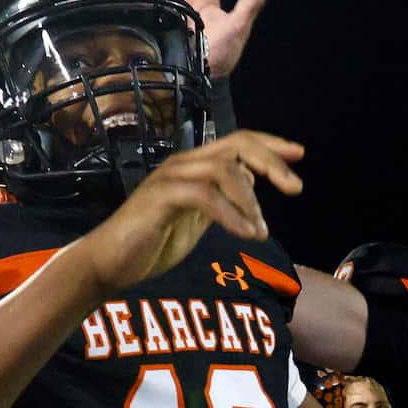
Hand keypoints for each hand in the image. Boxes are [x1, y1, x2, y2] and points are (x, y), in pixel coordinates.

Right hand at [76, 132, 303, 291]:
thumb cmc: (150, 243)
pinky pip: (205, 197)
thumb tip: (248, 183)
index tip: (299, 154)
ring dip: (250, 200)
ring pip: (223, 170)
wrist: (108, 264)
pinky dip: (231, 215)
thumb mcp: (195, 219)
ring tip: (261, 230)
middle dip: (271, 162)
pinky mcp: (160, 198)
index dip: (270, 145)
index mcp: (193, 167)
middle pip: (236, 146)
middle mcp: (182, 164)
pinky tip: (247, 235)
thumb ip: (220, 199)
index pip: (237, 143)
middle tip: (295, 187)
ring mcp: (169, 178)